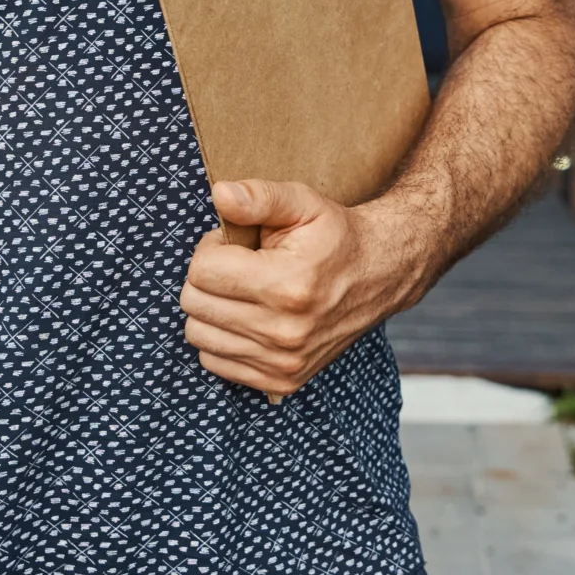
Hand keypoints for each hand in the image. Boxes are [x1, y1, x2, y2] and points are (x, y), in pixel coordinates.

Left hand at [180, 179, 429, 397]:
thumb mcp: (303, 203)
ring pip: (199, 335)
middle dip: (208, 277)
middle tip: (237, 265)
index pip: (202, 271)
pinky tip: (247, 317)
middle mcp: (284, 331)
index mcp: (287, 285)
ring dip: (212, 308)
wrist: (379, 276)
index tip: (235, 244)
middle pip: (195, 304)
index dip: (212, 248)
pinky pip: (215, 363)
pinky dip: (222, 338)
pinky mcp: (282, 381)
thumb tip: (220, 194)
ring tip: (243, 290)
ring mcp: (283, 362)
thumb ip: (259, 196)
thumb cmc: (335, 236)